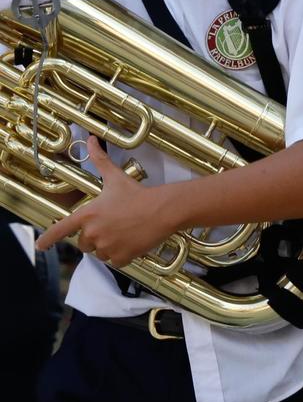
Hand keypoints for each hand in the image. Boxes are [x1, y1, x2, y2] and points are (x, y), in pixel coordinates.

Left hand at [35, 137, 180, 267]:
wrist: (162, 209)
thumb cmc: (137, 193)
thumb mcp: (115, 177)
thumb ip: (99, 160)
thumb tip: (91, 139)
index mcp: (87, 215)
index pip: (60, 230)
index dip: (47, 239)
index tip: (40, 245)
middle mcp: (93, 233)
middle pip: (84, 244)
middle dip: (94, 238)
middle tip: (112, 227)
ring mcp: (107, 246)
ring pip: (100, 254)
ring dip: (108, 248)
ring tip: (124, 234)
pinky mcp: (121, 257)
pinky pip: (115, 262)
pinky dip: (122, 256)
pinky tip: (132, 243)